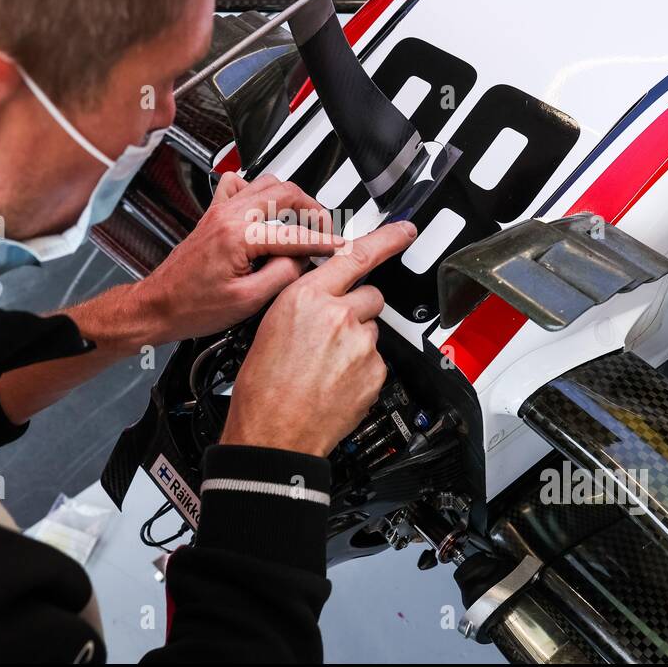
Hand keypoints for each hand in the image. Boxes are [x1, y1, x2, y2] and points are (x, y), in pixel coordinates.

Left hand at [137, 172, 344, 342]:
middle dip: (313, 209)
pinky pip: (239, 186)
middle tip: (326, 228)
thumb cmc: (192, 307)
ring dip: (290, 197)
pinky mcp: (213, 215)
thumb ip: (283, 275)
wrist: (158, 306)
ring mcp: (219, 212)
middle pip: (284, 192)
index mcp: (238, 236)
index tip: (339, 246)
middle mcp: (228, 216)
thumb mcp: (248, 301)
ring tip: (304, 219)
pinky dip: (258, 191)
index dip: (323, 241)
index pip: (294, 234)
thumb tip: (303, 261)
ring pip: (265, 183)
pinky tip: (266, 209)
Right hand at [220, 220, 417, 457]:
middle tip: (332, 335)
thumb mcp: (270, 327)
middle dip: (357, 309)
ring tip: (326, 366)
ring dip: (357, 342)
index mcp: (306, 297)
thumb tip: (324, 298)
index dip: (386, 239)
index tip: (405, 231)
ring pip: (372, 330)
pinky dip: (361, 370)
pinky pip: (376, 361)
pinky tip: (335, 383)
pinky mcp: (375, 372)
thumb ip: (305, 304)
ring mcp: (360, 344)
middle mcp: (338, 315)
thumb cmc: (262, 388)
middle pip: (370, 296)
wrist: (272, 435)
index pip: (355, 256)